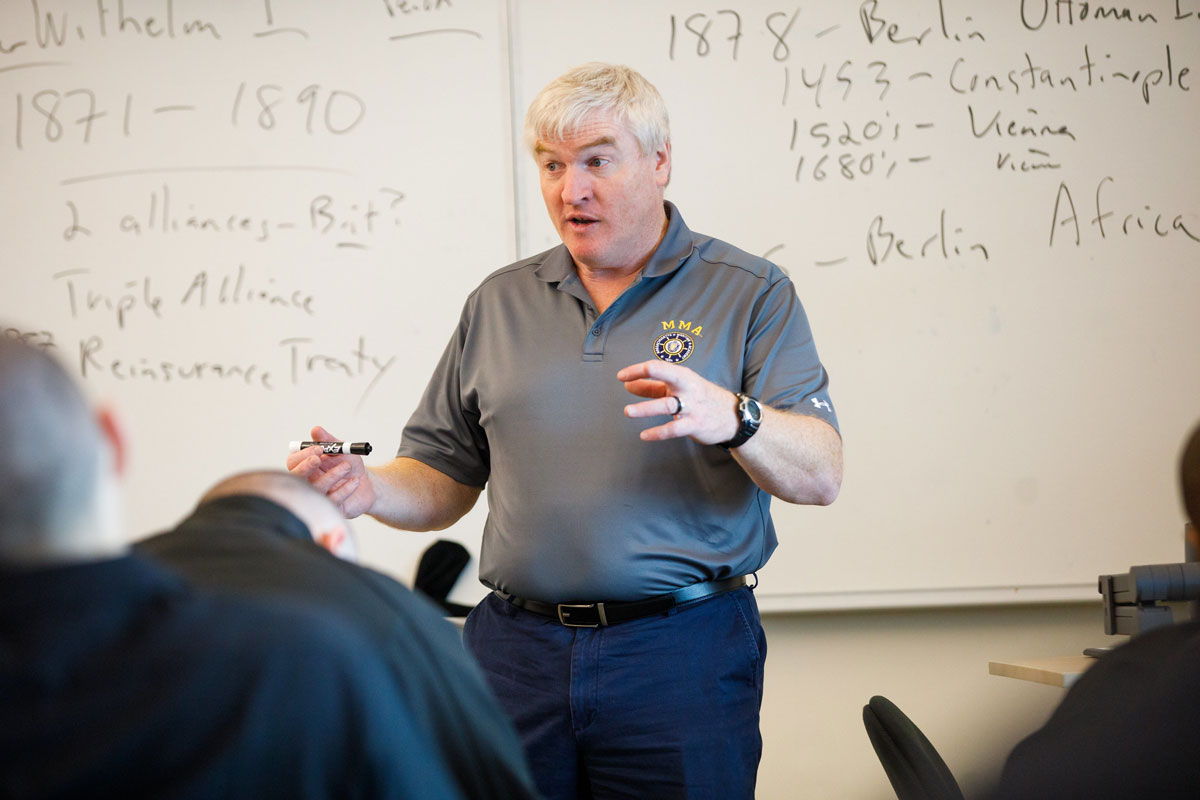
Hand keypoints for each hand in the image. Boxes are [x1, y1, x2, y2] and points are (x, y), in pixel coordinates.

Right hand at [285, 425, 376, 517]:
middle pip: (296, 477)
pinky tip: (354, 481)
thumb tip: (316, 430)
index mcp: (307, 467)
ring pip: (317, 488)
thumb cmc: (350, 466)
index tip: (318, 449)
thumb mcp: (342, 450)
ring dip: (332, 475)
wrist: (368, 484)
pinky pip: (333, 500)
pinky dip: (344, 489)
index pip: (293, 463)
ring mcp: (319, 497)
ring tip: (347, 467)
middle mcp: (309, 483)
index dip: (302, 456)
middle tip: (319, 459)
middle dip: (305, 466)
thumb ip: (328, 441)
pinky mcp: (331, 509)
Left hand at [616, 360, 739, 444]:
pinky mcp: (694, 425)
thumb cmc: (700, 398)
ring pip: (666, 405)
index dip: (638, 369)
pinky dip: (658, 432)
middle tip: (625, 382)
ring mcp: (691, 407)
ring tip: (628, 411)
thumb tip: (628, 385)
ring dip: (646, 408)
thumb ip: (652, 387)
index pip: (658, 367)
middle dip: (646, 376)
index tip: (621, 375)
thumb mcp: (677, 389)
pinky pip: (673, 429)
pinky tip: (644, 435)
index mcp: (682, 376)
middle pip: (667, 377)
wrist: (732, 416)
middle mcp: (687, 388)